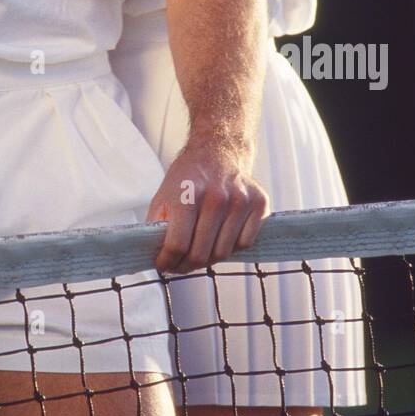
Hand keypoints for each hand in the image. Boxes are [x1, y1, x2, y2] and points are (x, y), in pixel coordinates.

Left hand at [147, 136, 269, 273]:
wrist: (218, 150)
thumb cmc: (188, 177)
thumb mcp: (164, 196)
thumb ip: (158, 227)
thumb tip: (155, 257)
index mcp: (187, 195)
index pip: (178, 244)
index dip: (167, 261)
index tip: (163, 265)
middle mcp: (216, 197)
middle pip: (201, 253)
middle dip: (186, 265)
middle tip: (179, 265)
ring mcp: (240, 201)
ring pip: (223, 253)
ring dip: (209, 259)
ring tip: (199, 250)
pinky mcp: (259, 204)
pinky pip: (244, 244)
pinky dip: (232, 247)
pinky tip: (221, 236)